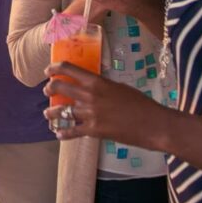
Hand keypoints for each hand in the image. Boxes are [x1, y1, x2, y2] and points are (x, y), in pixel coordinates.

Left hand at [43, 62, 164, 146]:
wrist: (155, 124)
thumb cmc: (141, 104)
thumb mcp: (118, 87)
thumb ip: (101, 86)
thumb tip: (90, 85)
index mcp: (96, 81)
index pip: (68, 69)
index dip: (54, 68)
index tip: (48, 71)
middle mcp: (89, 95)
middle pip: (59, 87)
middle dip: (49, 89)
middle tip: (47, 91)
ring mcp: (90, 113)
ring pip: (61, 111)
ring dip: (51, 112)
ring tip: (47, 113)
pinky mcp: (94, 131)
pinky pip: (72, 131)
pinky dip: (63, 133)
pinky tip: (58, 134)